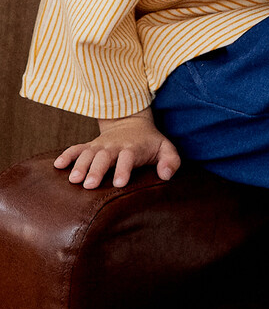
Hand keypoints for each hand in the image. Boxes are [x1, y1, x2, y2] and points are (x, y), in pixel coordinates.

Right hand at [54, 107, 180, 188]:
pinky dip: (67, 155)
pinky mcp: (90, 146)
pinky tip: (57, 165)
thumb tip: (166, 176)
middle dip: (97, 170)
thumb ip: (171, 161)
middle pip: (104, 157)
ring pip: (88, 154)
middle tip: (89, 185)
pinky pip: (76, 148)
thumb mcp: (166, 148)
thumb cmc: (150, 143)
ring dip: (80, 165)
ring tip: (73, 180)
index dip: (124, 169)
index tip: (120, 183)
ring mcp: (100, 146)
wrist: (131, 123)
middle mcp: (115, 147)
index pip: (129, 158)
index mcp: (133, 149)